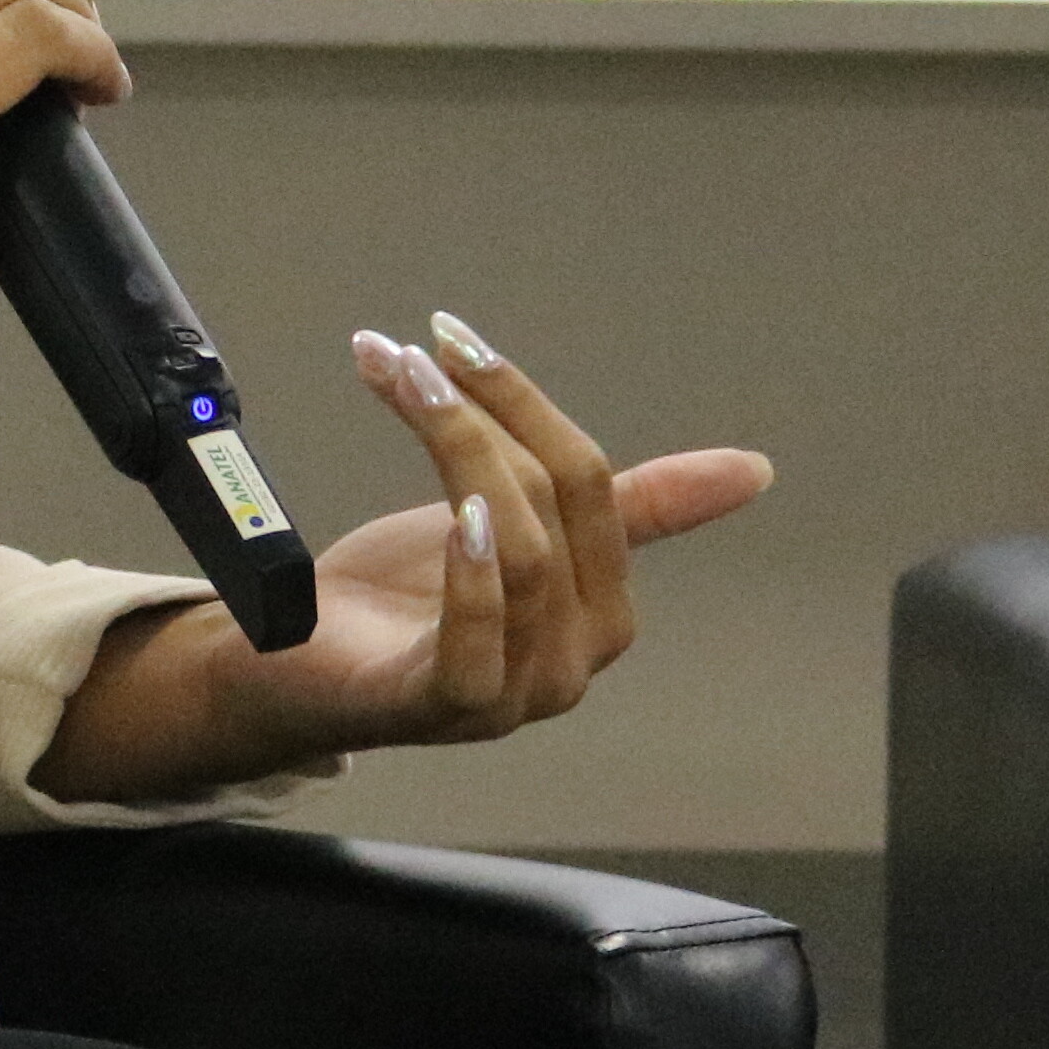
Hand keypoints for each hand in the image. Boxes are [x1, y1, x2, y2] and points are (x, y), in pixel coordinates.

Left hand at [37, 314, 771, 796]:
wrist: (292, 665)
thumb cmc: (403, 599)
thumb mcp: (513, 523)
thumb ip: (621, 499)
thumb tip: (756, 469)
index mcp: (602, 609)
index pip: (592, 481)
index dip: (523, 401)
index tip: (452, 336)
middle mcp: (573, 658)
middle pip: (556, 509)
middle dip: (481, 419)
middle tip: (409, 359)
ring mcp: (517, 694)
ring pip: (522, 556)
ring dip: (460, 458)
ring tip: (404, 394)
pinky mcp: (449, 713)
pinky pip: (479, 648)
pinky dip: (474, 578)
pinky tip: (455, 521)